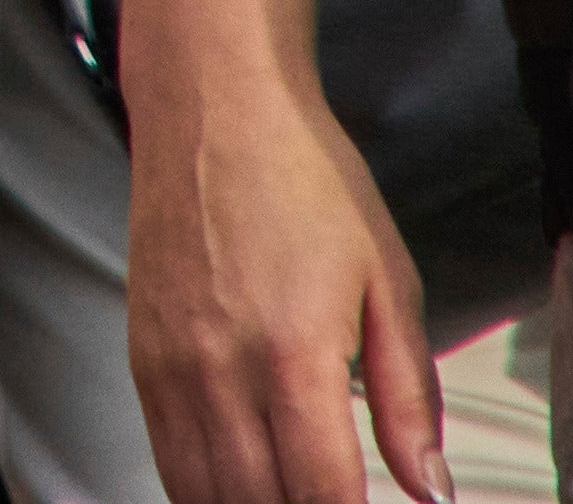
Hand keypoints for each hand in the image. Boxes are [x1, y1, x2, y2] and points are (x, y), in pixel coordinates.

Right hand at [127, 49, 446, 503]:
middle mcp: (220, 370)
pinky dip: (206, 495)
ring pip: (206, 496)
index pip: (323, 493)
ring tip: (295, 497)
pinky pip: (168, 462)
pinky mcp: (142, 360)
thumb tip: (430, 487)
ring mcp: (171, 368)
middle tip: (336, 500)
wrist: (212, 107)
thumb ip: (409, 398)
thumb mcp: (387, 280)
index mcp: (293, 352)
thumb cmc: (302, 177)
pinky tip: (243, 492)